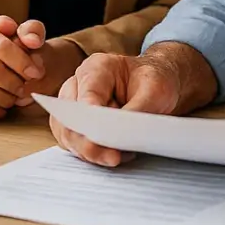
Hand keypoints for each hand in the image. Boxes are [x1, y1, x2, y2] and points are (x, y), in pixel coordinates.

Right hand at [0, 16, 43, 118]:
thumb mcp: (8, 35)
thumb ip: (28, 31)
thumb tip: (33, 41)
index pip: (2, 47)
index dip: (23, 62)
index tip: (37, 73)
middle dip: (16, 83)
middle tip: (25, 89)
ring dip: (6, 99)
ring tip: (13, 98)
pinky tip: (0, 108)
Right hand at [49, 43, 215, 167]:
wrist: (154, 86)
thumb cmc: (154, 82)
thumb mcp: (155, 91)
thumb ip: (135, 110)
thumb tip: (118, 134)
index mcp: (97, 67)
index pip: (86, 95)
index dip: (91, 118)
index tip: (103, 135)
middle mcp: (78, 85)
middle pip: (71, 119)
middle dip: (90, 143)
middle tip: (115, 157)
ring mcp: (73, 106)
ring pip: (69, 136)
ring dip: (93, 152)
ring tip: (121, 155)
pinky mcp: (75, 126)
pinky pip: (75, 146)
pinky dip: (94, 154)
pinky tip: (117, 155)